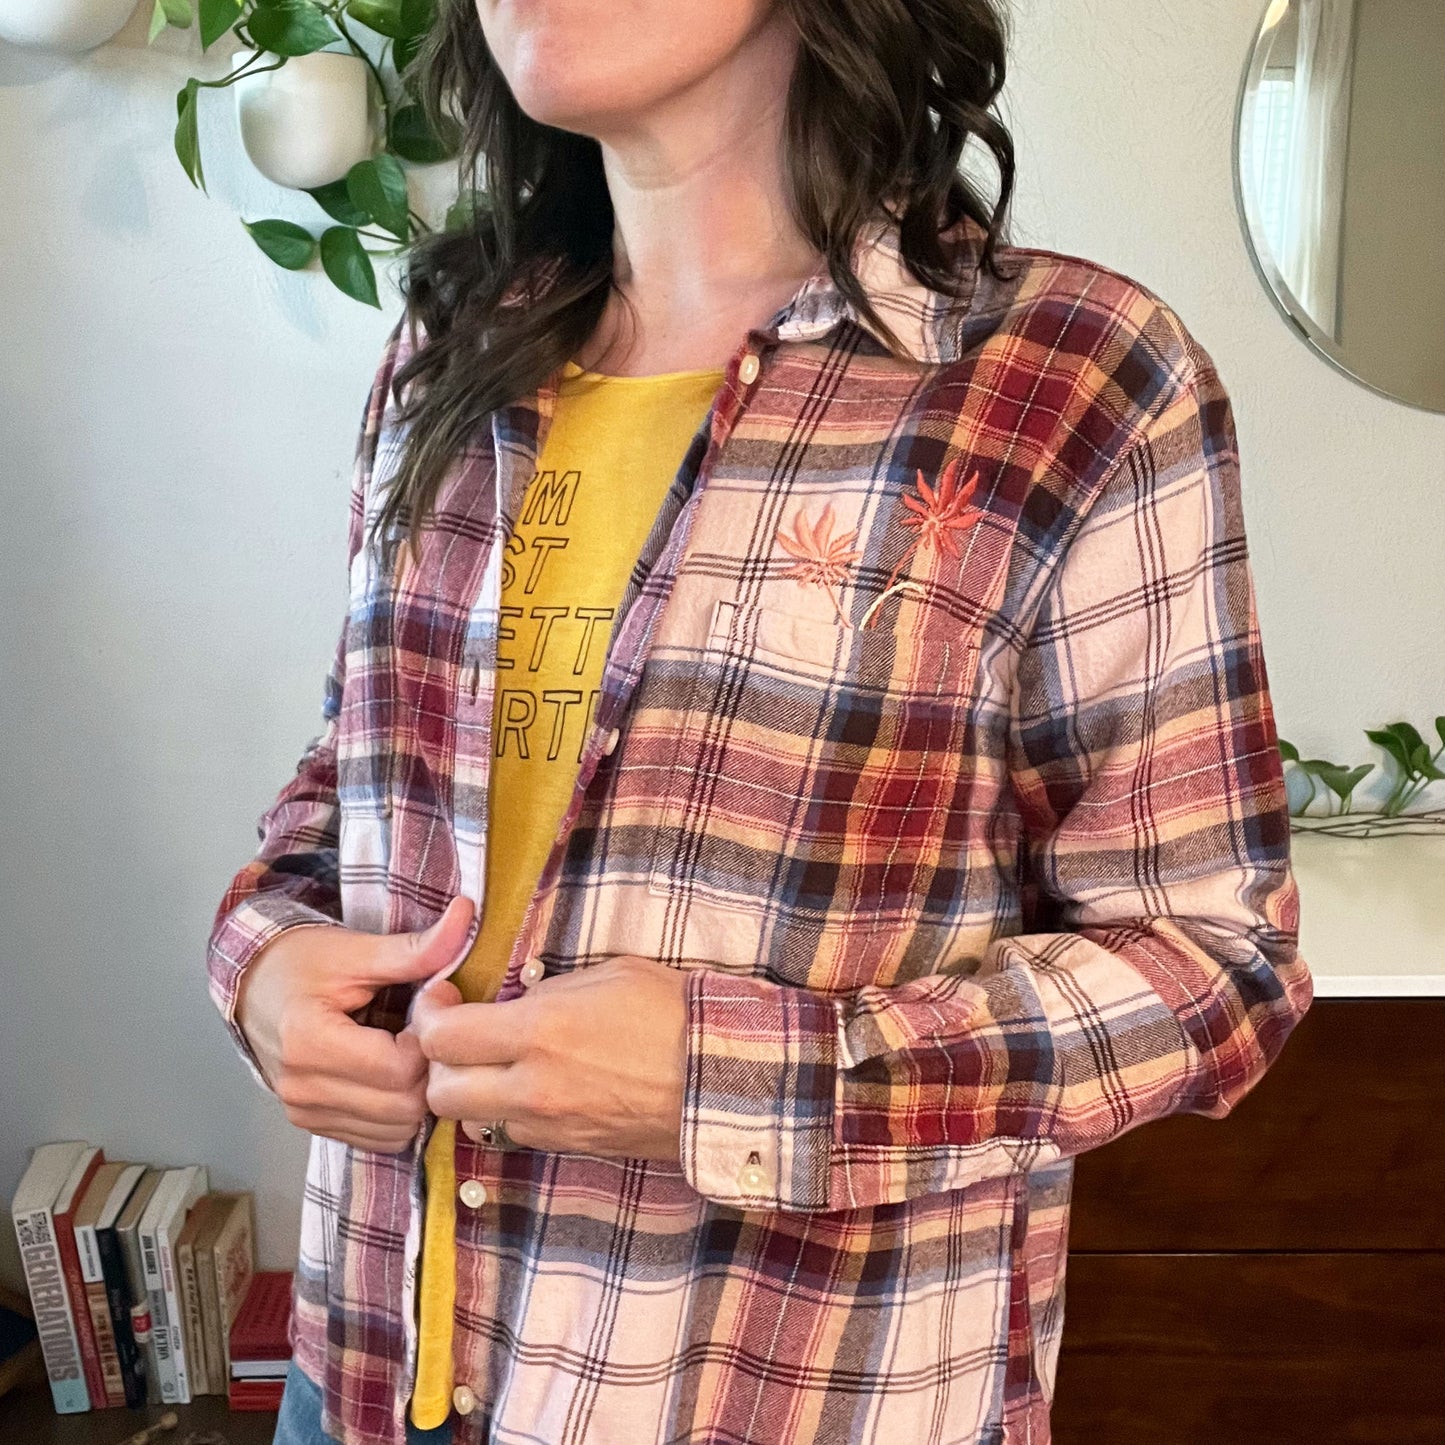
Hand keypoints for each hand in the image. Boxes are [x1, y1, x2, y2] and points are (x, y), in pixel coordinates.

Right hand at [235, 895, 475, 1152]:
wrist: (253, 985)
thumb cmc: (303, 962)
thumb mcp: (357, 949)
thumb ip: (415, 947)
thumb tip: (466, 914)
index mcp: (308, 1042)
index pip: (400, 1070)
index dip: (428, 1041)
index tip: (425, 1010)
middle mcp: (302, 1088)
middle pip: (403, 1108)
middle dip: (428, 1071)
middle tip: (423, 1032)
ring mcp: (304, 1113)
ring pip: (396, 1132)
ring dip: (417, 1096)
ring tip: (407, 1050)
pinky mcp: (312, 1125)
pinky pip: (378, 1139)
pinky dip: (398, 1114)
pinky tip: (393, 1075)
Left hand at [408, 953, 688, 1163]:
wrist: (724, 1077)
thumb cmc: (673, 1012)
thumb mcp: (607, 975)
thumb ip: (547, 991)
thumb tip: (512, 1003)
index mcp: (540, 1032)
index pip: (443, 1038)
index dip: (429, 1015)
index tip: (441, 999)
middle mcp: (533, 1087)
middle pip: (441, 1093)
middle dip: (439, 1064)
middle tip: (458, 1036)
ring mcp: (549, 1126)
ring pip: (471, 1122)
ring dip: (472, 1093)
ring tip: (495, 1064)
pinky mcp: (568, 1148)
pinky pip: (514, 1134)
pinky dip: (509, 1112)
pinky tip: (535, 1085)